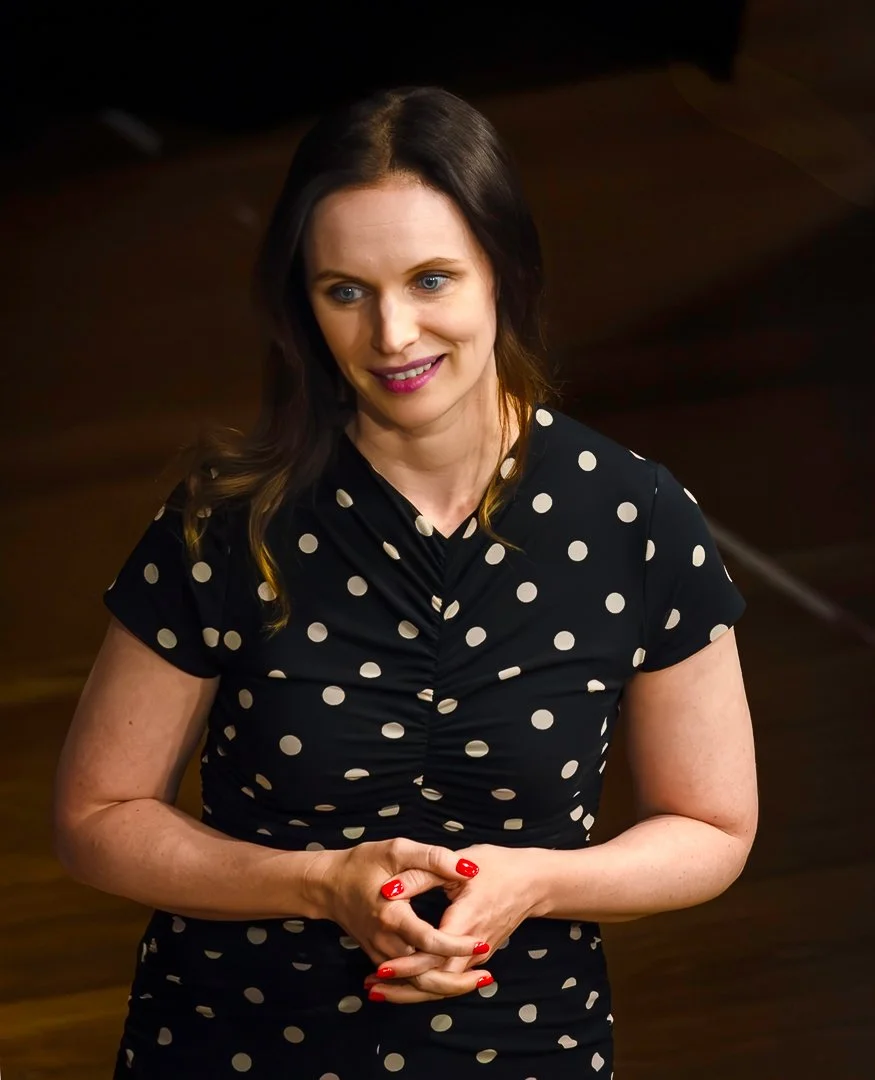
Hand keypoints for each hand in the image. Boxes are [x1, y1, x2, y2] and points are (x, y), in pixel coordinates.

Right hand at [308, 838, 491, 972]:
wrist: (327, 885)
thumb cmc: (362, 863)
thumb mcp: (397, 850)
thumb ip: (433, 858)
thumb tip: (468, 869)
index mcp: (392, 915)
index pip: (429, 941)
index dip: (456, 944)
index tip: (481, 941)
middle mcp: (385, 942)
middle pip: (424, 974)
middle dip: (457, 981)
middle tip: (488, 977)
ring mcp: (381, 954)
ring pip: (417, 982)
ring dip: (447, 986)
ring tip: (479, 981)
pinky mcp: (380, 958)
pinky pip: (407, 979)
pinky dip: (430, 983)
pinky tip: (454, 980)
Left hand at [365, 844, 544, 1003]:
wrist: (534, 882)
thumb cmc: (497, 867)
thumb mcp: (461, 862)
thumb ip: (422, 874)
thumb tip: (388, 889)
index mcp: (467, 921)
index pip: (433, 955)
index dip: (406, 965)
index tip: (379, 968)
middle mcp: (474, 947)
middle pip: (436, 981)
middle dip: (403, 988)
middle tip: (371, 988)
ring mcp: (479, 957)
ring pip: (443, 986)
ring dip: (412, 992)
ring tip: (380, 992)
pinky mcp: (479, 957)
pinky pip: (451, 979)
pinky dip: (428, 985)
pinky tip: (406, 983)